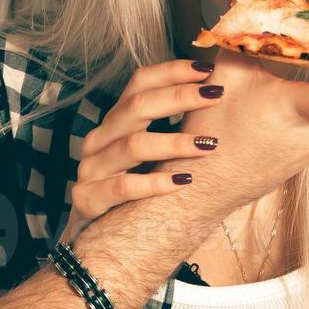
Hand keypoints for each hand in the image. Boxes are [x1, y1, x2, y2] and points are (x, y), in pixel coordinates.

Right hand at [61, 59, 225, 241]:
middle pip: (136, 106)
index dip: (171, 71)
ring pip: (132, 146)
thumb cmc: (137, 193)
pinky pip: (122, 187)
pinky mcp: (87, 198)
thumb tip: (221, 98)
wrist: (95, 240)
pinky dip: (155, 183)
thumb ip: (176, 127)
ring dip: (174, 143)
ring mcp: (90, 168)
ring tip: (209, 146)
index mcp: (116, 122)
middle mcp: (100, 139)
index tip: (207, 69)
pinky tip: (183, 181)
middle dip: (179, 97)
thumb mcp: (153, 156)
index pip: (139, 83)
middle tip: (216, 96)